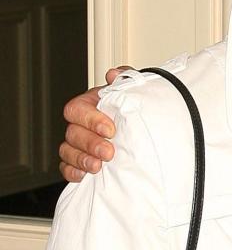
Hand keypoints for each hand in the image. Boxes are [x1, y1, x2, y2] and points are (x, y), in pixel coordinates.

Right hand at [58, 67, 128, 181]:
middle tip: (108, 152)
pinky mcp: (80, 160)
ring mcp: (79, 142)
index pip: (77, 109)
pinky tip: (84, 176)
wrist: (146, 124)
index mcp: (91, 103)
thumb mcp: (134, 89)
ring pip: (67, 150)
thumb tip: (114, 74)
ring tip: (98, 167)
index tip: (110, 130)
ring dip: (81, 160)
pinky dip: (72, 172)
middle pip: (72, 133)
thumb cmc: (136, 105)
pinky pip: (67, 167)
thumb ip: (125, 79)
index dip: (90, 120)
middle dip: (90, 144)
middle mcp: (82, 122)